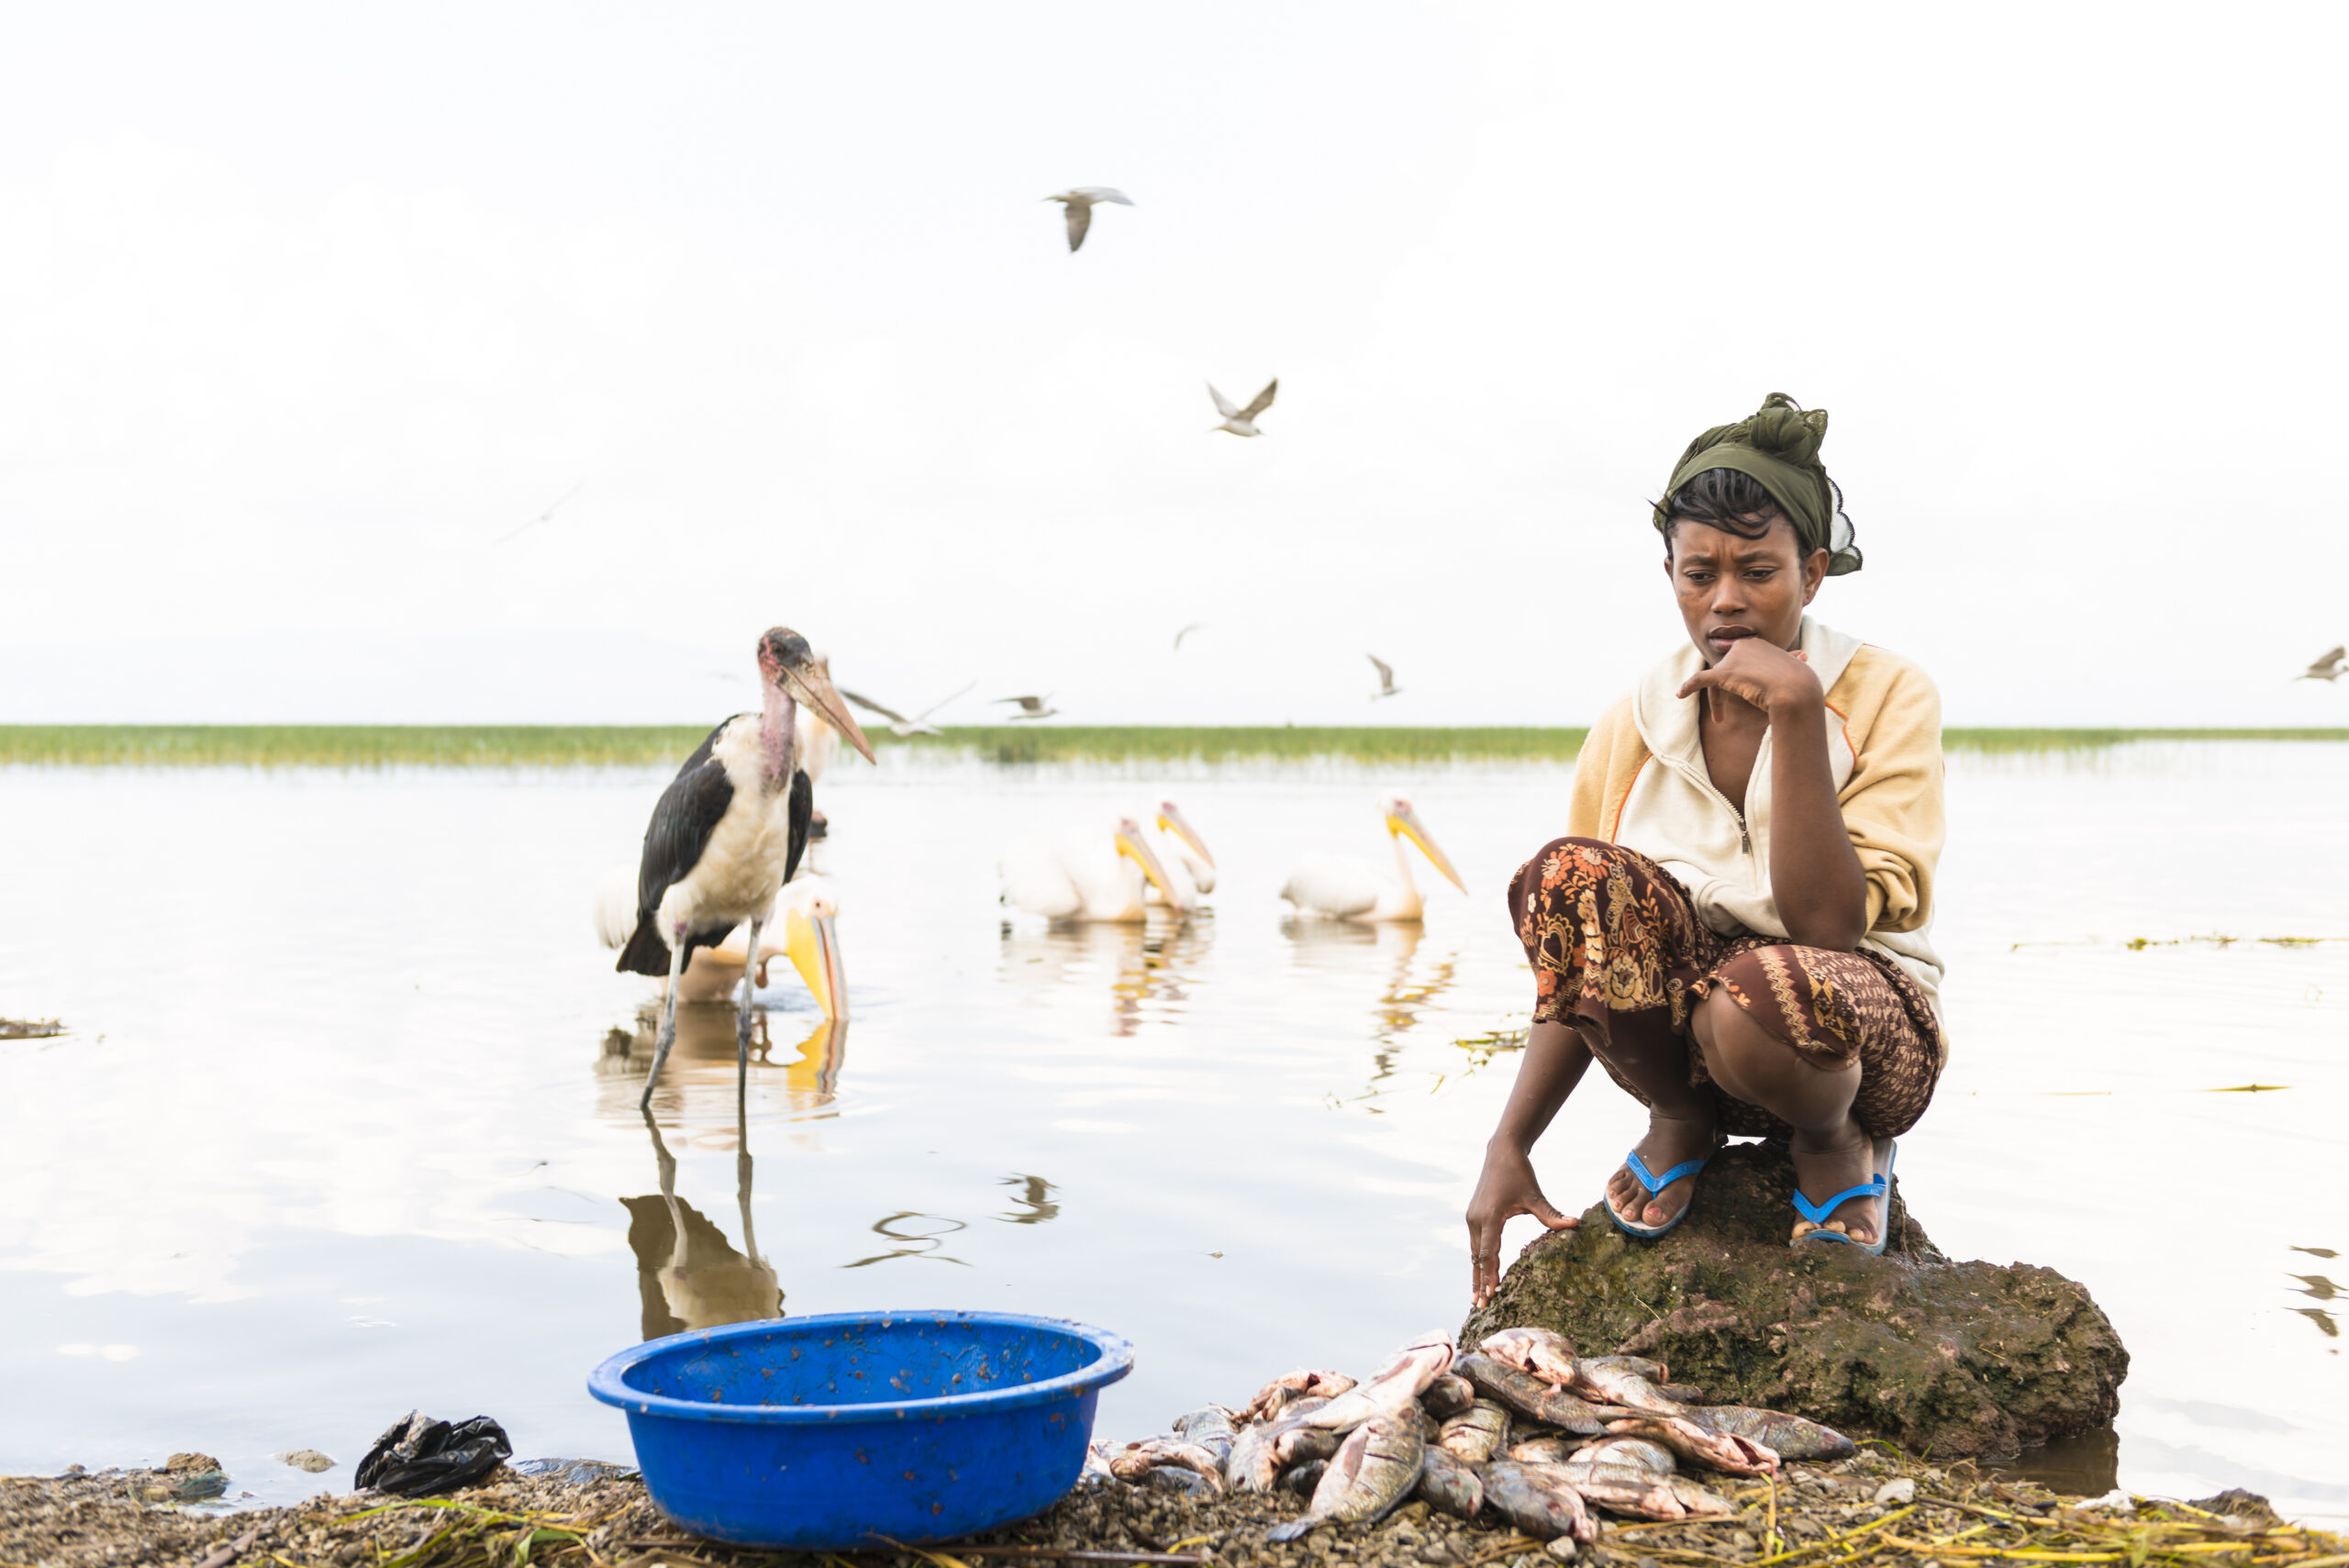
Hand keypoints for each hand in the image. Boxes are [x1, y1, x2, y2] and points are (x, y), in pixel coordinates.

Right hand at [1466, 1143, 1576, 1307]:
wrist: (1501, 1152)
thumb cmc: (1519, 1173)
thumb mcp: (1535, 1195)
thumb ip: (1551, 1214)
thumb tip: (1575, 1225)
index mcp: (1490, 1217)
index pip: (1489, 1253)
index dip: (1489, 1276)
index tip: (1489, 1296)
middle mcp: (1476, 1219)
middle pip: (1478, 1257)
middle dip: (1478, 1282)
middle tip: (1479, 1306)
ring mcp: (1473, 1217)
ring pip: (1475, 1251)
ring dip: (1476, 1273)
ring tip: (1477, 1296)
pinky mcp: (1474, 1215)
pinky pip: (1476, 1243)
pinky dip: (1478, 1259)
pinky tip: (1480, 1272)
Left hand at [1677, 638, 1819, 715]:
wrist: (1797, 691)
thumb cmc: (1801, 685)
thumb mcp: (1796, 671)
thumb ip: (1792, 663)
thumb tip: (1802, 656)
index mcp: (1758, 644)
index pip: (1741, 663)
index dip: (1741, 681)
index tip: (1747, 695)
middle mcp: (1743, 646)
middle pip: (1726, 671)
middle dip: (1726, 691)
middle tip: (1726, 714)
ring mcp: (1733, 659)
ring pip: (1715, 679)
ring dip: (1715, 700)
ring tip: (1719, 718)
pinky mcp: (1724, 673)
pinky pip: (1700, 679)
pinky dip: (1689, 686)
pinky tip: (1680, 694)